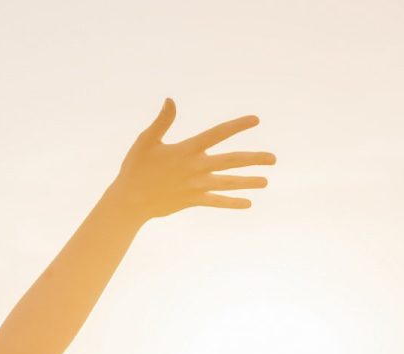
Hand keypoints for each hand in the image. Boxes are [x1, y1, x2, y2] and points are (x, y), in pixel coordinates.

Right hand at [107, 99, 274, 221]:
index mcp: (187, 149)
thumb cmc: (136, 168)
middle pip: (231, 161)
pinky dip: (232, 203)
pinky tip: (247, 203)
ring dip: (248, 182)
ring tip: (266, 181)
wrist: (130, 200)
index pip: (218, 134)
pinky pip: (217, 202)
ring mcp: (196, 186)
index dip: (238, 125)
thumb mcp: (146, 141)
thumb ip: (162, 121)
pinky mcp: (193, 200)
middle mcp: (196, 167)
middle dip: (254, 159)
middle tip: (273, 159)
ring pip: (228, 183)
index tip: (255, 120)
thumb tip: (171, 99)